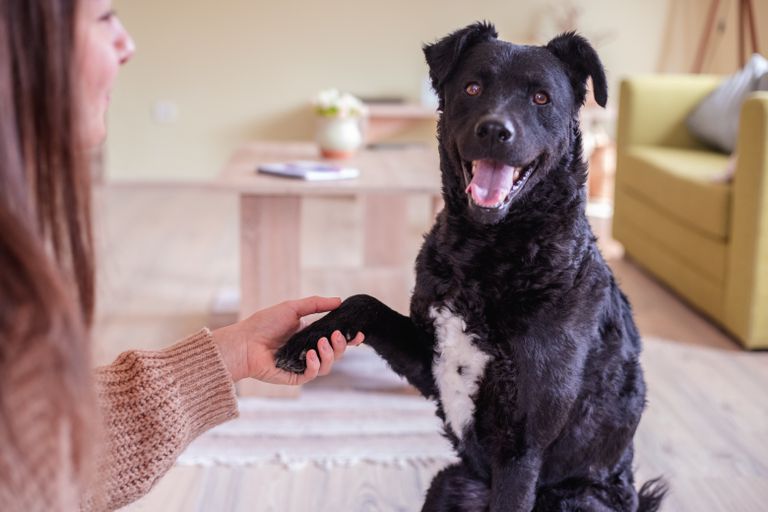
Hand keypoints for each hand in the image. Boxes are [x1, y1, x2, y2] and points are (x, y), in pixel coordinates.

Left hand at [212, 296, 363, 384]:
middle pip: (336, 353)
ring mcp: (302, 365)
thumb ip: (316, 304)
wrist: (244, 342)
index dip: (350, 339)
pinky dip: (315, 365)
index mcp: (311, 335)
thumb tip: (339, 300)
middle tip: (337, 335)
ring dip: (329, 354)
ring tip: (321, 343)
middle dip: (341, 345)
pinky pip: (312, 374)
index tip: (359, 334)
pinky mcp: (294, 377)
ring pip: (328, 366)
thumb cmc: (264, 323)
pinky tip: (311, 354)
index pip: (336, 339)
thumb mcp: (293, 308)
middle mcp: (309, 351)